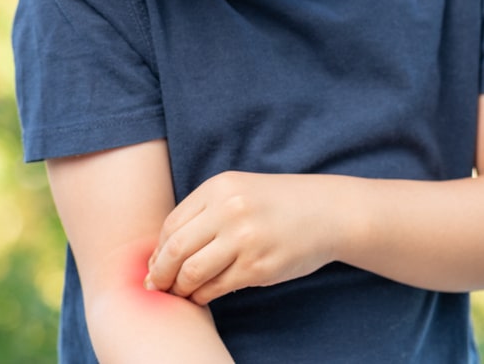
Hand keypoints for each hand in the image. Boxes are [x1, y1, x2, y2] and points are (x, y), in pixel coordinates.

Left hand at [144, 171, 346, 305]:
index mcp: (219, 187)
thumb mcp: (238, 192)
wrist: (327, 212)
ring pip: (192, 272)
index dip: (158, 250)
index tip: (156, 265)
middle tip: (157, 286)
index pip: (172, 225)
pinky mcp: (259, 267)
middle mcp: (229, 210)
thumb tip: (161, 253)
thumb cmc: (276, 204)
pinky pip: (217, 288)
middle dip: (160, 274)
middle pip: (175, 250)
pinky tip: (203, 294)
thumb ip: (203, 213)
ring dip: (179, 288)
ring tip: (180, 292)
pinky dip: (202, 295)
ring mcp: (245, 240)